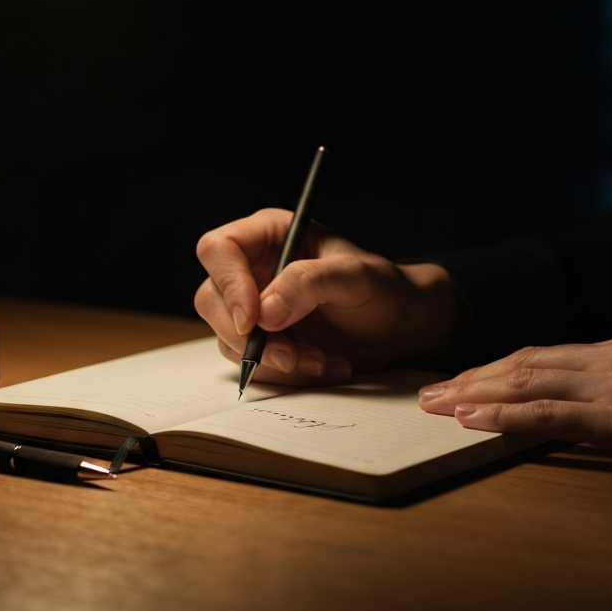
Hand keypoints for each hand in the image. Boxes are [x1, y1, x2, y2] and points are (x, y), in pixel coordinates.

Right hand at [194, 208, 466, 384]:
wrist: (399, 328)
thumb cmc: (381, 288)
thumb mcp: (355, 276)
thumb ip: (308, 282)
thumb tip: (264, 311)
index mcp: (267, 235)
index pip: (218, 250)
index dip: (228, 284)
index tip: (254, 320)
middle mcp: (252, 270)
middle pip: (212, 300)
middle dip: (248, 336)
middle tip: (290, 355)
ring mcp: (253, 308)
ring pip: (229, 338)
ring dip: (273, 360)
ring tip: (321, 360)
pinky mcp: (263, 342)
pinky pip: (252, 365)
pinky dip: (286, 374)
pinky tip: (324, 365)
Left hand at [418, 329, 611, 469]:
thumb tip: (588, 383)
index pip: (538, 354)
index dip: (493, 367)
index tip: (459, 379)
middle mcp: (606, 357)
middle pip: (521, 363)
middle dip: (469, 377)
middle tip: (427, 391)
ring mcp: (611, 384)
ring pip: (525, 382)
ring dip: (472, 393)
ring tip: (434, 405)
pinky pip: (549, 415)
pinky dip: (504, 416)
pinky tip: (471, 420)